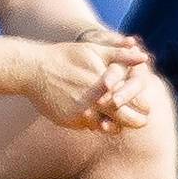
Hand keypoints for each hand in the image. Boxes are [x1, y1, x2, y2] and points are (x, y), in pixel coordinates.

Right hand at [24, 34, 151, 132]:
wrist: (32, 69)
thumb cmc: (65, 57)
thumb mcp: (93, 51)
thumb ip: (121, 55)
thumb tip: (145, 57)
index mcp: (107, 84)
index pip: (138, 104)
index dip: (144, 107)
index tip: (145, 107)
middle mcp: (97, 101)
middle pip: (128, 120)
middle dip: (135, 121)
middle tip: (138, 120)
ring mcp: (83, 114)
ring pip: (109, 127)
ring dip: (114, 124)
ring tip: (114, 117)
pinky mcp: (71, 122)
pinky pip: (90, 127)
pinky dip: (94, 122)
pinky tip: (91, 113)